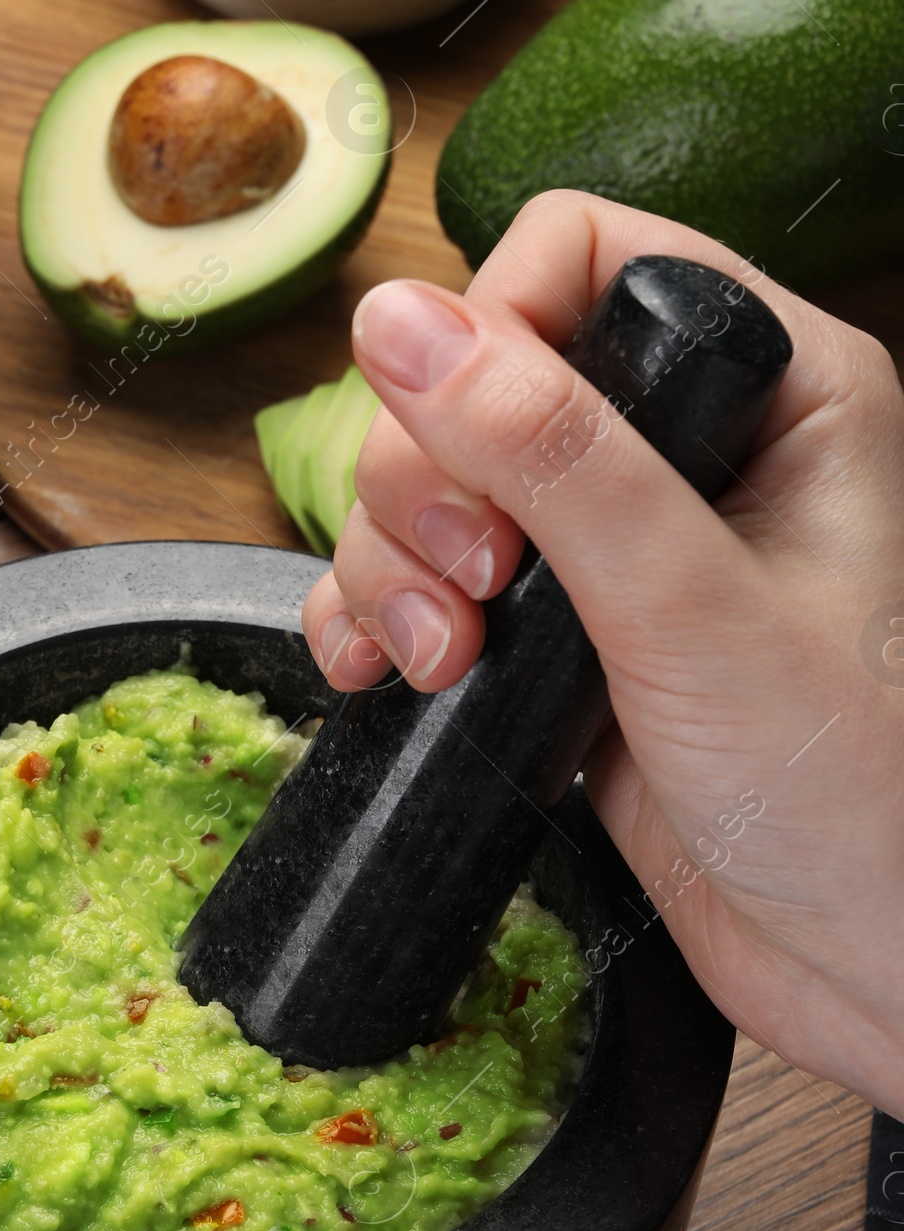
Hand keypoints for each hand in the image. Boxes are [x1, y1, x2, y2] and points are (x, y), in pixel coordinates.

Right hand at [301, 189, 903, 1118]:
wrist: (873, 972)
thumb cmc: (853, 797)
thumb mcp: (689, 608)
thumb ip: (551, 455)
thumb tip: (399, 320)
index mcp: (772, 385)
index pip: (576, 257)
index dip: (489, 341)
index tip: (475, 469)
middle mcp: (687, 450)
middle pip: (474, 374)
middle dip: (425, 483)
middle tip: (469, 591)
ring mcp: (615, 550)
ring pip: (431, 483)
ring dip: (392, 565)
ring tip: (438, 663)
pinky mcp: (560, 640)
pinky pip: (422, 581)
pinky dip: (376, 617)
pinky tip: (379, 673)